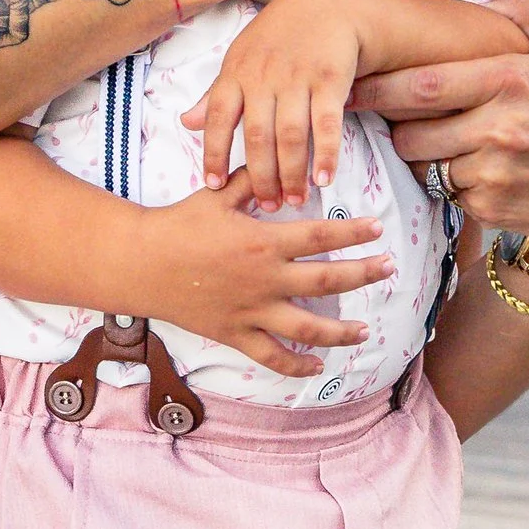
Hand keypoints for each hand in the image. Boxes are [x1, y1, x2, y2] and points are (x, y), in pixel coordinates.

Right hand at [132, 175, 393, 376]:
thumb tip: (274, 161)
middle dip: (364, 274)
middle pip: (328, 280)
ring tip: (365, 330)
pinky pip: (272, 357)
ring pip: (308, 328)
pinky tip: (317, 367)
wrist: (139, 263)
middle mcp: (265, 279)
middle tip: (389, 270)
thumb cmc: (176, 226)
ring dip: (341, 331)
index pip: (321, 234)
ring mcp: (252, 311)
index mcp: (264, 241)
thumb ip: (250, 181)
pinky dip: (296, 366)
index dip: (353, 232)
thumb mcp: (215, 195)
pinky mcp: (235, 334)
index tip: (376, 229)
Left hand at [185, 0, 362, 203]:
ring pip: (290, 136)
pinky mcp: (330, 80)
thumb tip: (186, 123)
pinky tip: (325, 179)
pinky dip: (326, 154)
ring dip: (292, 173)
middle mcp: (264, 77)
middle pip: (257, 136)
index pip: (217, 118)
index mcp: (236, 73)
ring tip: (293, 200)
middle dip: (260, 176)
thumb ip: (215, 95)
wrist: (328, 5)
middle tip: (266, 207)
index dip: (212, 153)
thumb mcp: (240, 59)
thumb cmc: (279, 38)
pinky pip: (326, 123)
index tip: (214, 186)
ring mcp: (297, 78)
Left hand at [350, 0, 528, 273]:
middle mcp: (500, 127)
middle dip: (394, 125)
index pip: (425, 84)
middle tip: (394, 116)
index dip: (382, 88)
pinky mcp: (488, 205)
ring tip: (443, 141)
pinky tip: (473, 169)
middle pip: (411, 130)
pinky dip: (448, 180)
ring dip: (422, 154)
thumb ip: (526, 11)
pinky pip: (444, 190)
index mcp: (510, 80)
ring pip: (423, 163)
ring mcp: (493, 171)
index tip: (357, 84)